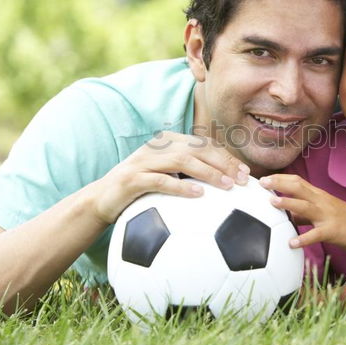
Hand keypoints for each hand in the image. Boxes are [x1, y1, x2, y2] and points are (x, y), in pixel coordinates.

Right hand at [89, 132, 249, 224]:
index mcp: (167, 144)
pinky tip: (199, 195)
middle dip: (223, 162)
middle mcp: (156, 148)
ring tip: (227, 186)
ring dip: (208, 172)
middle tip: (242, 179)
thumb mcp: (165, 179)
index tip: (245, 173)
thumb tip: (225, 186)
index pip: (203, 145)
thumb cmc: (139, 193)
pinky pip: (160, 180)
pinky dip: (181, 186)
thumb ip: (188, 176)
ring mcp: (143, 161)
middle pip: (197, 148)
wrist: (100, 200)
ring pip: (182, 160)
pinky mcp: (132, 179)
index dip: (226, 156)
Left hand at [259, 174, 345, 251]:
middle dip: (279, 184)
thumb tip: (287, 216)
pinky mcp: (332, 231)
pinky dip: (303, 239)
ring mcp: (327, 216)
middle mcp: (322, 202)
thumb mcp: (323, 213)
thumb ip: (305, 214)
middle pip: (299, 187)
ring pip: (306, 206)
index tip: (264, 178)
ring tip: (272, 203)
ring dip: (288, 204)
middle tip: (262, 183)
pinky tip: (291, 244)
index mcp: (319, 196)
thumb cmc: (345, 221)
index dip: (280, 178)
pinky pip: (316, 235)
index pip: (297, 181)